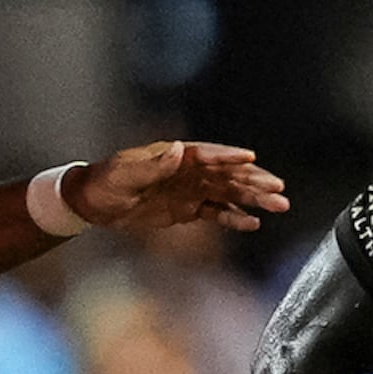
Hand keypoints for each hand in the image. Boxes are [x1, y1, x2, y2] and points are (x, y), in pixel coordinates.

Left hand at [71, 139, 291, 233]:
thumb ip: (154, 164)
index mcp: (176, 156)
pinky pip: (216, 212)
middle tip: (279, 190)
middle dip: (254, 182)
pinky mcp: (187, 210)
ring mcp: (190, 190)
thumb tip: (179, 150)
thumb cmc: (106, 181)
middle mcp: (189, 170)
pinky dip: (234, 217)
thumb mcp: (125, 172)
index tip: (251, 159)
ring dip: (253, 200)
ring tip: (279, 206)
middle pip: (227, 175)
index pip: (208, 155)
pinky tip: (253, 223)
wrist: (93, 202)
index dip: (229, 157)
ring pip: (228, 194)